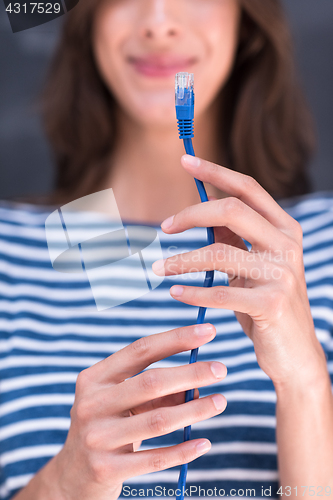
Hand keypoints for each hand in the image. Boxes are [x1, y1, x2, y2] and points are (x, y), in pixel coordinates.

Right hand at [50, 323, 226, 499]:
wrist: (73, 475)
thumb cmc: (107, 425)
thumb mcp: (122, 401)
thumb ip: (155, 391)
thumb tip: (197, 384)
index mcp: (95, 378)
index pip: (140, 350)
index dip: (176, 339)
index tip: (207, 330)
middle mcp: (91, 403)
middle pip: (151, 382)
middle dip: (192, 372)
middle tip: (221, 369)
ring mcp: (97, 437)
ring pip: (159, 420)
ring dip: (195, 410)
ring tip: (220, 401)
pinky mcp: (106, 469)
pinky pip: (155, 458)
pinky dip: (183, 450)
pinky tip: (204, 442)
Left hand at [152, 154, 327, 390]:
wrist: (294, 353)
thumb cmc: (265, 304)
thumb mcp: (252, 266)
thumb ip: (235, 237)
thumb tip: (203, 206)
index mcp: (284, 229)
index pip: (247, 188)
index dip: (215, 171)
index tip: (185, 160)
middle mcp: (288, 245)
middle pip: (231, 210)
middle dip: (191, 213)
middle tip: (164, 227)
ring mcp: (283, 274)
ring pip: (219, 252)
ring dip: (181, 259)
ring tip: (158, 268)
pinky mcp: (271, 304)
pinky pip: (220, 291)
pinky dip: (192, 290)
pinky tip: (174, 291)